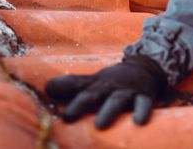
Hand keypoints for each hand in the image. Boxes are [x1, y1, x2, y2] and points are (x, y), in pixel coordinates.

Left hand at [45, 56, 165, 128]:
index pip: (77, 89)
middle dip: (80, 104)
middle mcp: (109, 87)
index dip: (64, 93)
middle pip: (93, 94)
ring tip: (99, 125)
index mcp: (96, 84)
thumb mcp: (94, 81)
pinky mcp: (144, 96)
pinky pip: (144, 103)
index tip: (51, 100)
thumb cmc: (114, 80)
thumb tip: (46, 87)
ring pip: (117, 101)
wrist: (146, 67)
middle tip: (68, 116)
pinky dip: (142, 111)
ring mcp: (127, 91)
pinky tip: (138, 122)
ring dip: (108, 111)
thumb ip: (72, 85)